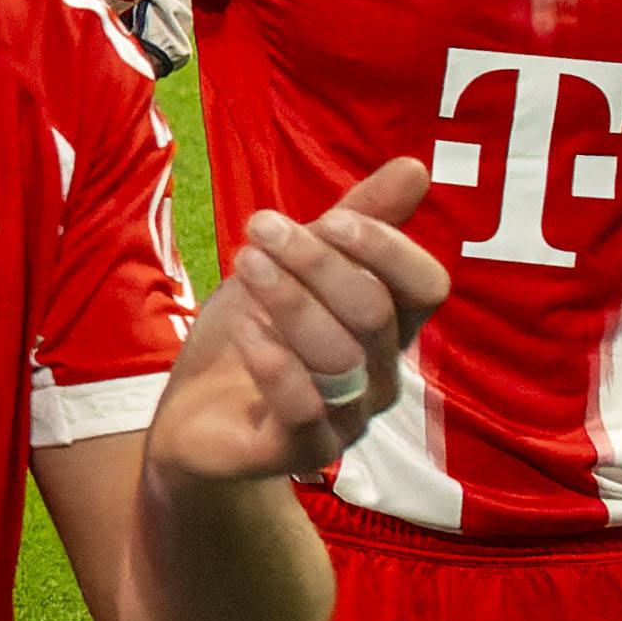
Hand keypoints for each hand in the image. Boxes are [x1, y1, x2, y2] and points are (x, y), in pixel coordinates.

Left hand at [148, 158, 448, 487]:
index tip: (329, 218)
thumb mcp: (293, 270)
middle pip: (374, 311)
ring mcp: (345, 420)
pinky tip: (245, 327)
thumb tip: (415, 167)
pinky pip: (303, 409)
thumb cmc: (253, 338)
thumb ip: (353, 224)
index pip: (426, 287)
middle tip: (261, 228)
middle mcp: (379, 377)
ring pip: (340, 355)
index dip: (387, 248)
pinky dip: (274, 361)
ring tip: (246, 262)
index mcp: (389, 329)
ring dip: (289, 299)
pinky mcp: (299, 453)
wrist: (194, 421)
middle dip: (316, 261)